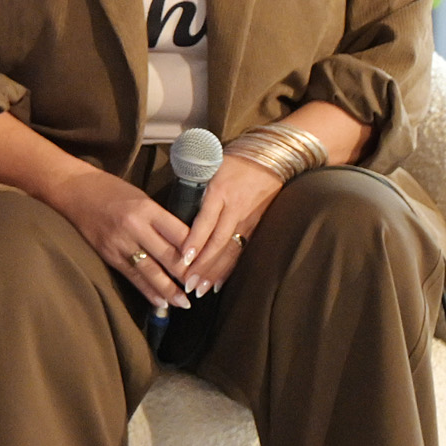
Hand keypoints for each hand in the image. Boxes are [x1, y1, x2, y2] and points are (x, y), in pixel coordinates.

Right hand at [49, 166, 202, 314]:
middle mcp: (134, 226)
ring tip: (184, 303)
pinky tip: (160, 302)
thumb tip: (185, 243)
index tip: (209, 263)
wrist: (73, 189)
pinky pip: (132, 276)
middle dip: (187, 275)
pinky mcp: (108, 254)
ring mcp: (119, 242)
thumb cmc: (111, 190)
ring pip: (151, 271)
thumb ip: (161, 219)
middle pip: (168, 256)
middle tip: (202, 288)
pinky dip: (147, 290)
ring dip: (169, 289)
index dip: (196, 252)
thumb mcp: (141, 197)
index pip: (180, 234)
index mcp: (146, 208)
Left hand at [172, 155, 286, 295]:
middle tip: (188, 283)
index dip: (195, 241)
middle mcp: (235, 208)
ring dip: (215, 272)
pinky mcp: (257, 226)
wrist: (270, 157)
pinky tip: (220, 283)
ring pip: (230, 250)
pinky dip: (230, 268)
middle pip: (217, 242)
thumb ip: (194, 186)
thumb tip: (174, 206)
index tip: (182, 258)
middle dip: (202, 265)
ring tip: (200, 288)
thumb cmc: (233, 161)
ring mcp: (248, 219)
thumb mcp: (210, 167)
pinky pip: (242, 251)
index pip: (206, 221)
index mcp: (220, 192)